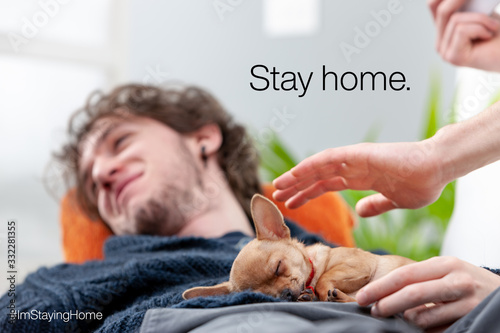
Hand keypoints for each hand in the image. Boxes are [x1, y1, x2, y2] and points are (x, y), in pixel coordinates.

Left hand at [272, 140, 447, 216]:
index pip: (327, 185)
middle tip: (278, 195)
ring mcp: (355, 159)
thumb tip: (360, 212)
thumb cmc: (421, 183)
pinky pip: (330, 158)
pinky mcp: (360, 153)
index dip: (308, 193)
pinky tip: (296, 172)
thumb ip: (376, 204)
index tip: (292, 203)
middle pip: (318, 176)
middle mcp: (353, 166)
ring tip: (279, 185)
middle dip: (297, 185)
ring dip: (298, 175)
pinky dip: (311, 165)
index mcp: (360, 177)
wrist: (438, 169)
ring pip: (319, 166)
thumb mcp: (393, 201)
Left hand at [356, 257, 499, 329]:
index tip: (361, 297)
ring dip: (406, 321)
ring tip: (402, 319)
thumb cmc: (466, 283)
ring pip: (424, 317)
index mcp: (445, 264)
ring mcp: (467, 302)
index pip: (404, 275)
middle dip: (386, 304)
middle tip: (372, 312)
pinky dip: (425, 330)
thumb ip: (419, 279)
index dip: (379, 287)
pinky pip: (438, 330)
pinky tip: (423, 328)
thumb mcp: (446, 273)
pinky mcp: (473, 319)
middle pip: (412, 294)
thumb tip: (383, 293)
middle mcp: (457, 280)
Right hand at [428, 0, 499, 70]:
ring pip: (455, 20)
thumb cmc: (497, 34)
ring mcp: (445, 51)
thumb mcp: (479, 12)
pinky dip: (480, 28)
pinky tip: (488, 36)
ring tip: (493, 27)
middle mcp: (440, 42)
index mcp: (444, 31)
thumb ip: (465, 6)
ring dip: (480, 19)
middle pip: (441, 11)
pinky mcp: (453, 57)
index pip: (433, 6)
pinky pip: (462, 30)